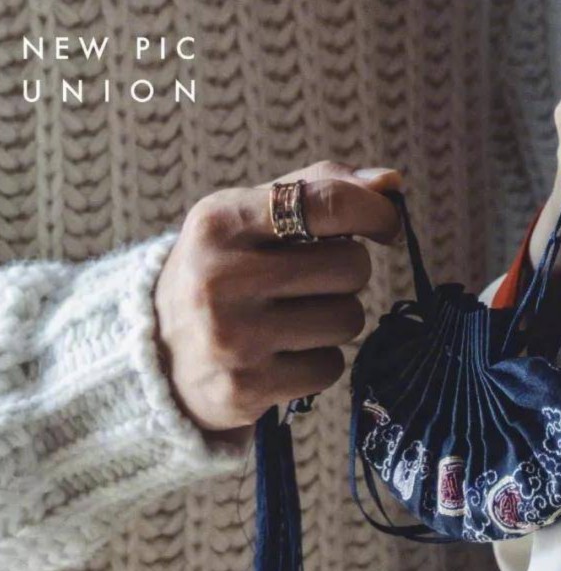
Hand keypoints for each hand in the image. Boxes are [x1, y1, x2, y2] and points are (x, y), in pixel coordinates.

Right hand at [154, 161, 401, 431]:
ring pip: (349, 319)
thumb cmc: (223, 271)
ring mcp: (233, 338)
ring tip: (292, 317)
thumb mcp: (249, 216)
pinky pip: (331, 367)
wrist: (157, 353)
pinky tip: (282, 354)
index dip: (375, 211)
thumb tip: (391, 182)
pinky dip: (318, 360)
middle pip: (351, 266)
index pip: (327, 203)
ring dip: (335, 318)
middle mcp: (221, 278)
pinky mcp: (246, 388)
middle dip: (346, 272)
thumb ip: (318, 188)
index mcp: (221, 221)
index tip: (386, 223)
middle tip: (311, 280)